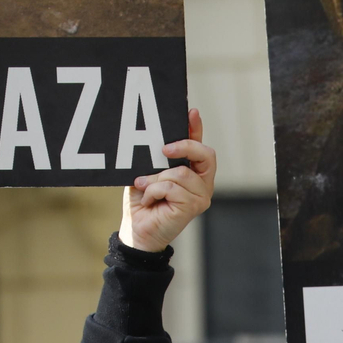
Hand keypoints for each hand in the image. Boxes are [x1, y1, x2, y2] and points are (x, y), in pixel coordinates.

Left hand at [120, 108, 214, 252]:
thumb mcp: (148, 172)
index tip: (191, 111)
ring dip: (156, 179)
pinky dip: (154, 191)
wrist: (137, 230)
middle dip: (185, 146)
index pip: (199, 147)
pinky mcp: (194, 207)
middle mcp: (202, 184)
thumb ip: (157, 159)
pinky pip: (171, 187)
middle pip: (205, 154)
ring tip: (146, 189)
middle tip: (163, 149)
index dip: (196, 128)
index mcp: (193, 173)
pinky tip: (150, 200)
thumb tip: (159, 142)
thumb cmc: (143, 202)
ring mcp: (201, 196)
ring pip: (180, 173)